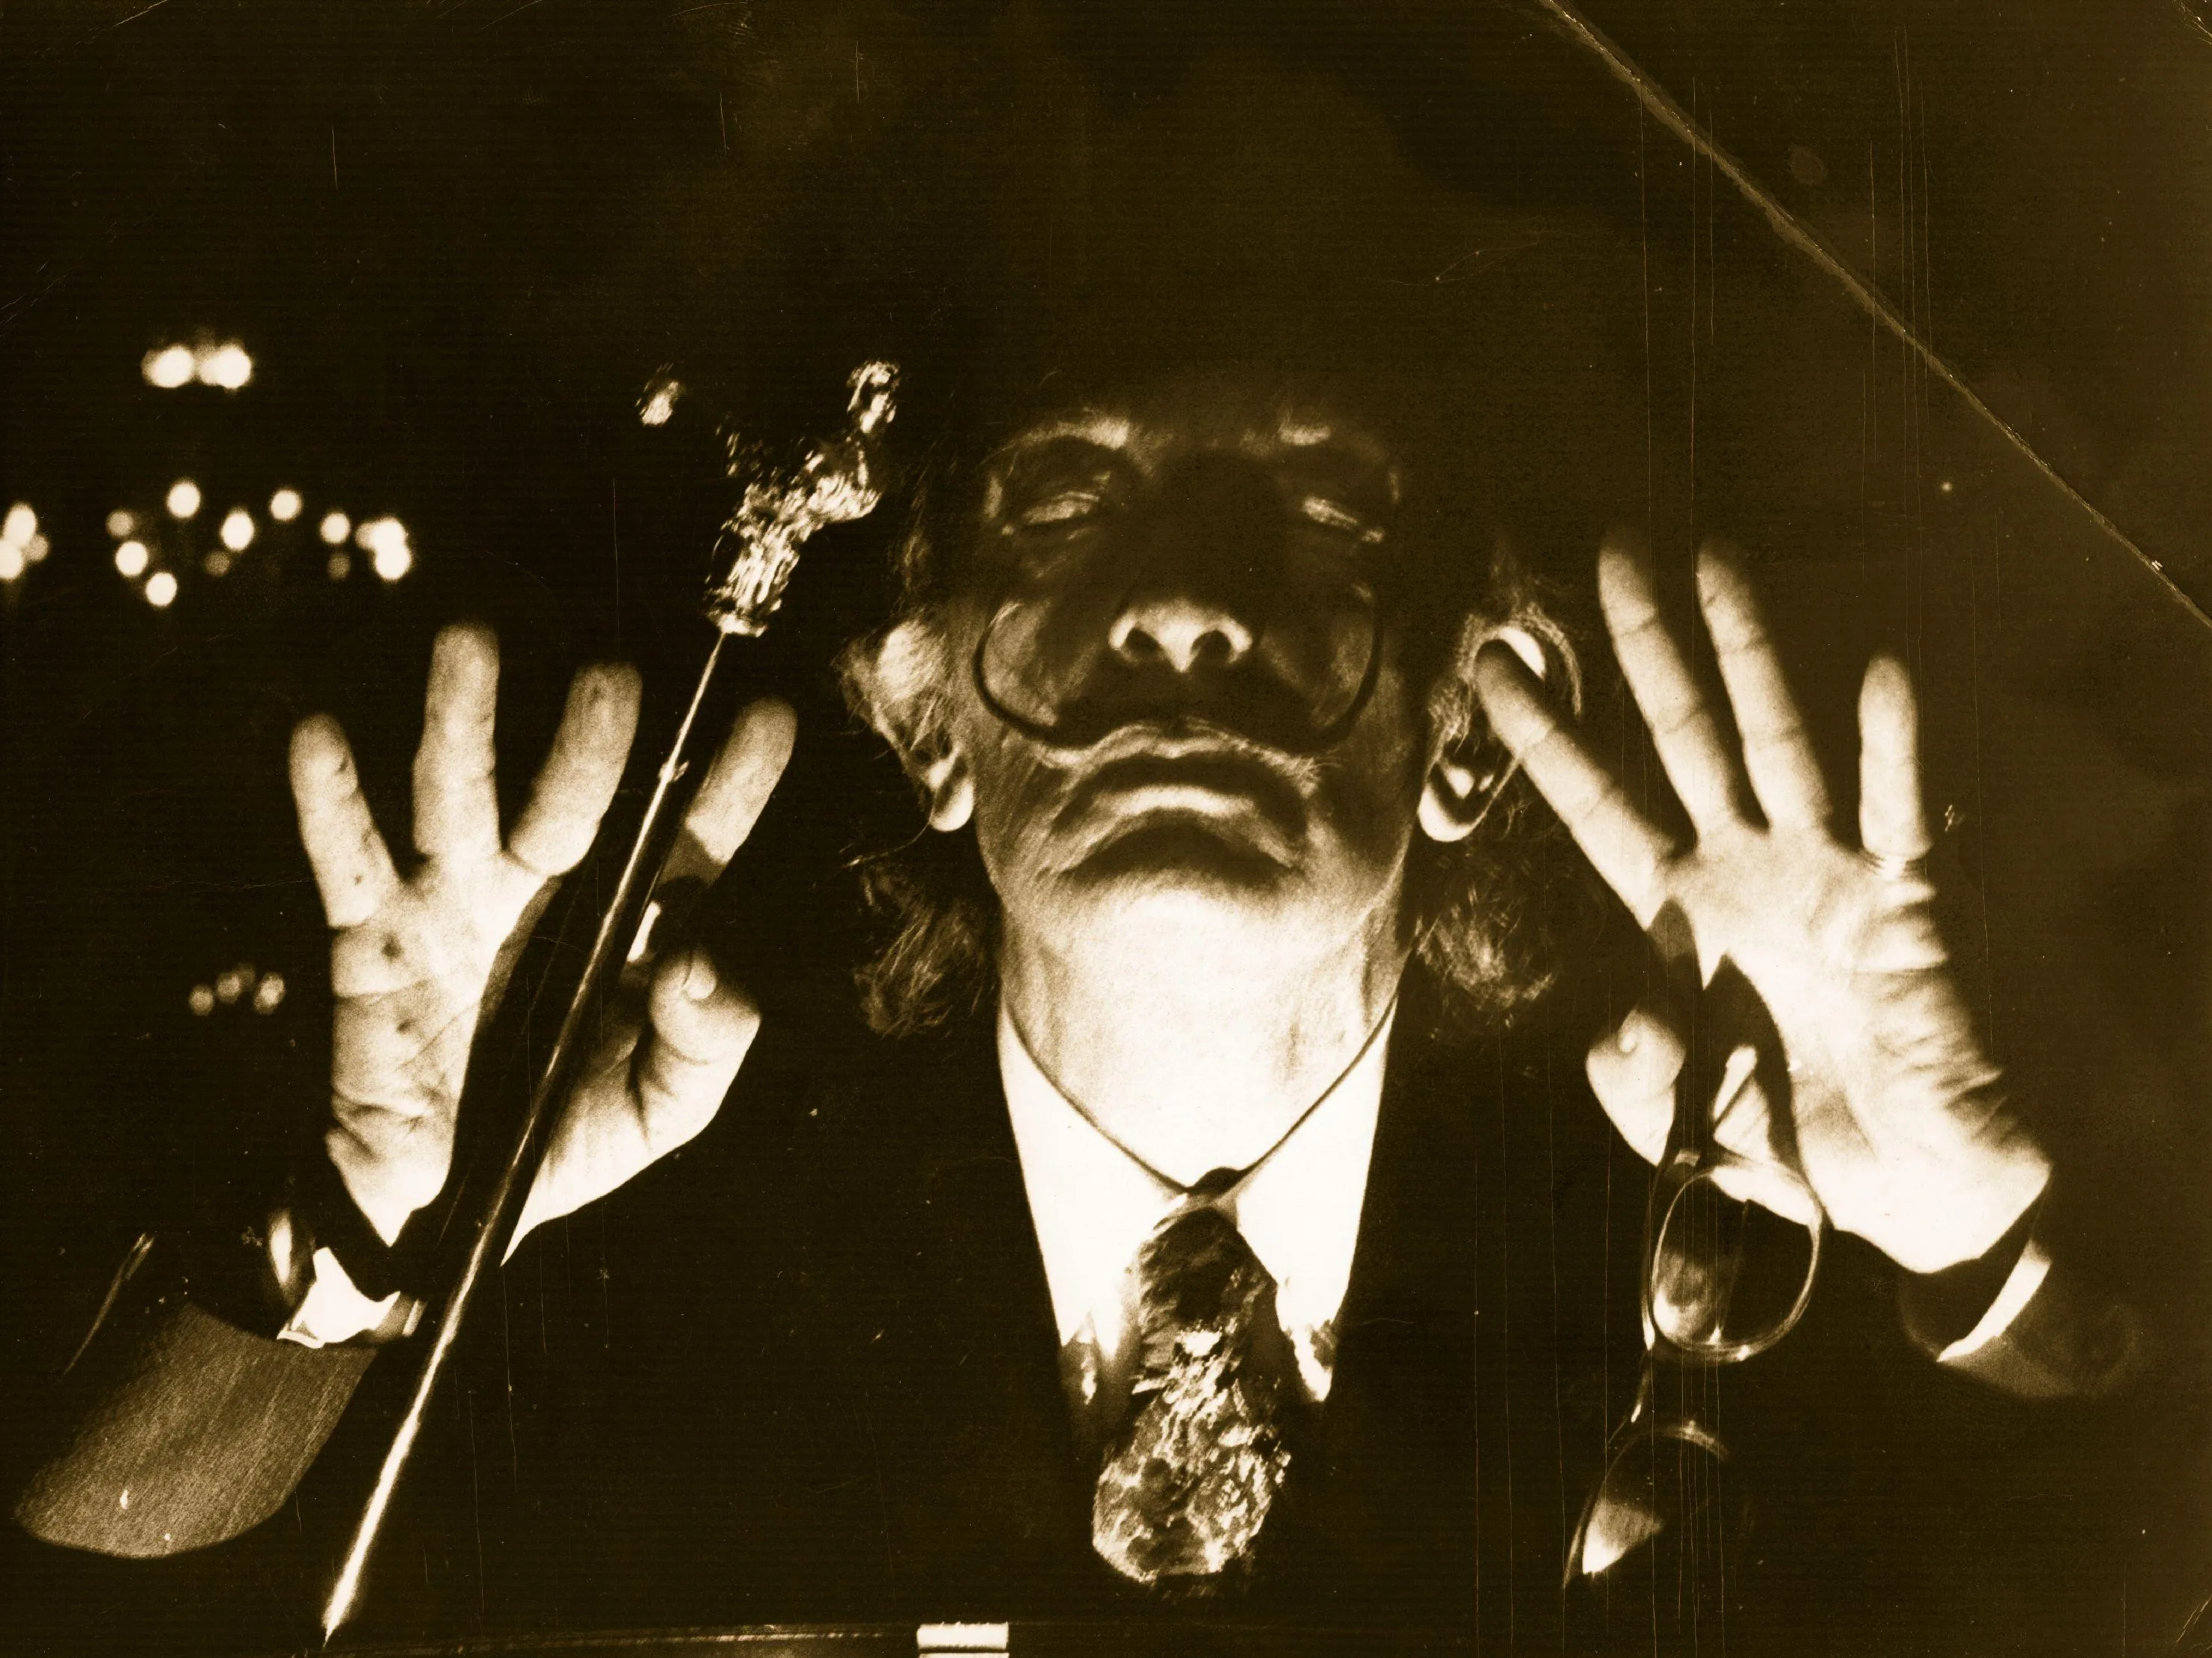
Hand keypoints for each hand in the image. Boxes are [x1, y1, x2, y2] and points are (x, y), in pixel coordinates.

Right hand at [291, 623, 794, 1250]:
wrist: (438, 1211)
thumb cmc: (561, 1141)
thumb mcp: (659, 1108)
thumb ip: (707, 1045)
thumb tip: (706, 965)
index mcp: (633, 925)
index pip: (694, 840)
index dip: (733, 781)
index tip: (770, 715)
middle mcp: (550, 890)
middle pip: (574, 801)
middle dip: (591, 744)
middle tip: (613, 677)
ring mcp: (458, 902)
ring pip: (460, 796)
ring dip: (461, 722)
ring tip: (468, 642)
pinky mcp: (373, 934)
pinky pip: (349, 858)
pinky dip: (330, 800)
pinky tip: (322, 736)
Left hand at [1473, 536, 2048, 1274]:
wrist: (1904, 1198)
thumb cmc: (1790, 1149)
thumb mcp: (1676, 1117)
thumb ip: (1628, 1067)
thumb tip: (1615, 1015)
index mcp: (1680, 914)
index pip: (1595, 804)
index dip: (1544, 735)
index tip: (1487, 663)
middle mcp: (1745, 869)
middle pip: (1681, 735)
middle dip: (1646, 645)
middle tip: (1611, 550)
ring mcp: (1824, 873)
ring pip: (1776, 740)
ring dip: (1750, 652)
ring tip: (1716, 560)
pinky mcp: (1903, 903)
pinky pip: (1897, 814)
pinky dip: (1893, 750)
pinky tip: (1883, 675)